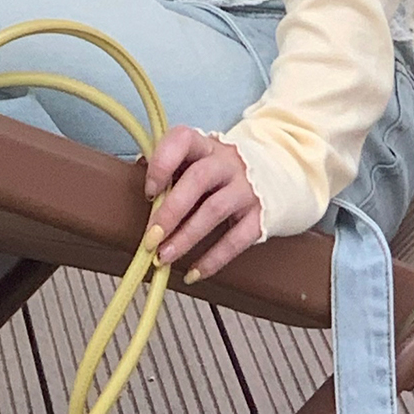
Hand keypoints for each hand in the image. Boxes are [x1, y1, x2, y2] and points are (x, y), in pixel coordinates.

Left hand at [143, 127, 263, 281]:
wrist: (275, 177)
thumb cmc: (219, 172)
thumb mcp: (197, 160)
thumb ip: (169, 166)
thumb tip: (138, 169)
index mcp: (206, 145)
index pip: (182, 140)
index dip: (162, 163)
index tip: (149, 192)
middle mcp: (228, 162)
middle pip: (197, 180)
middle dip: (170, 211)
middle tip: (150, 238)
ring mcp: (247, 188)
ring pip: (213, 210)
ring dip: (185, 237)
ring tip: (163, 257)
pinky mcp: (261, 216)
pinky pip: (237, 239)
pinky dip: (213, 260)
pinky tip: (193, 273)